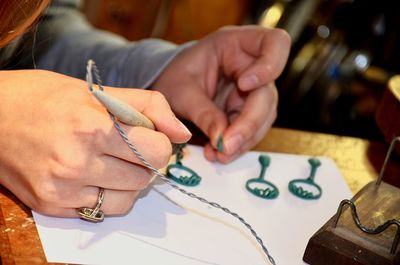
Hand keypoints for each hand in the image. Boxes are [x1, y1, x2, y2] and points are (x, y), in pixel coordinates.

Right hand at [0, 70, 190, 216]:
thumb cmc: (45, 97)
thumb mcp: (99, 91)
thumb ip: (149, 107)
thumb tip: (182, 133)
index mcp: (92, 126)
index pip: (158, 151)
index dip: (159, 142)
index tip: (148, 135)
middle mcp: (77, 162)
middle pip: (146, 176)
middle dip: (144, 160)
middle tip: (126, 145)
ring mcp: (63, 189)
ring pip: (129, 197)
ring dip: (130, 180)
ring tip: (110, 160)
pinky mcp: (52, 206)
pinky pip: (104, 210)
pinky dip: (108, 194)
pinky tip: (94, 175)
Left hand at [152, 25, 289, 162]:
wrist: (170, 88)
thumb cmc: (174, 77)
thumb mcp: (181, 91)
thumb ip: (202, 112)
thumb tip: (222, 140)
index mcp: (236, 44)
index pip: (275, 43)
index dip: (269, 65)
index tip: (245, 85)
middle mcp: (251, 66)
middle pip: (267, 94)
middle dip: (249, 123)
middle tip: (226, 146)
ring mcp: (253, 90)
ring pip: (263, 117)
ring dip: (244, 140)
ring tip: (219, 155)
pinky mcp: (248, 110)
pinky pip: (252, 130)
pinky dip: (238, 144)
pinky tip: (220, 154)